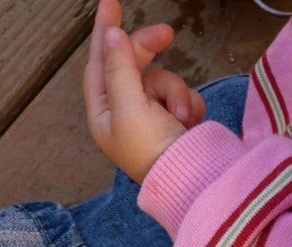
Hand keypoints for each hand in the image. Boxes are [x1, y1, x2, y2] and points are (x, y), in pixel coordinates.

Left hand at [84, 0, 204, 182]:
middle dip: (151, 55)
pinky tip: (190, 125)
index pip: (99, 63)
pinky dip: (190, 106)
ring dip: (176, 93)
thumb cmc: (154, 154)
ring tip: (180, 118)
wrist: (192, 183)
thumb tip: (113, 34)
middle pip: (134, 65)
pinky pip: (184, 96)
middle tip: (167, 32)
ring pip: (164, 79)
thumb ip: (120, 68)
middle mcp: (126, 114)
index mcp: (105, 113)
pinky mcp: (178, 123)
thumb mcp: (130, 109)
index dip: (105, 32)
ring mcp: (154, 118)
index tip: (110, 3)